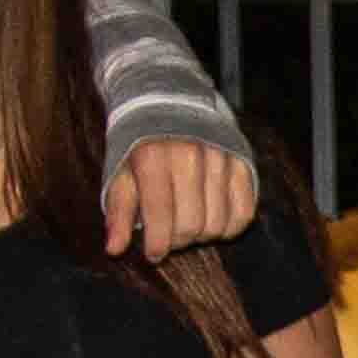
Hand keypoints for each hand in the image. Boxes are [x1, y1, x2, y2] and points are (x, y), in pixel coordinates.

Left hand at [106, 134, 258, 259]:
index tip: (153, 254)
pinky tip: (213, 223)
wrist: (172, 103)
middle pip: (191, 225)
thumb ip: (119, 212)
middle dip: (178, 242)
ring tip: (189, 226)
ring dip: (202, 236)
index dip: (156, 245)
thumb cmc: (141, 146)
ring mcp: (220, 157)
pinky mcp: (242, 162)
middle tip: (170, 237)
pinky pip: (243, 213)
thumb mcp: (121, 174)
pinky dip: (229, 228)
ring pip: (218, 223)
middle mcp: (190, 154)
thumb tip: (114, 250)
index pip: (160, 215)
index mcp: (153, 156)